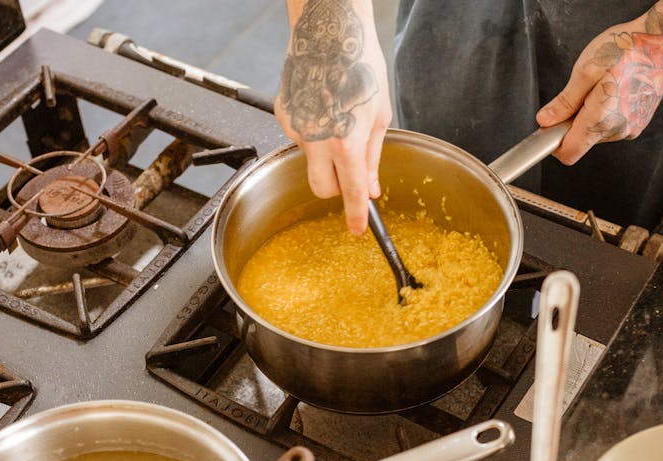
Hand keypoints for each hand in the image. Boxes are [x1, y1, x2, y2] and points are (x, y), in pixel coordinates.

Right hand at [276, 0, 391, 235]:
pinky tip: (321, 105)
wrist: (328, 29)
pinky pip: (299, 137)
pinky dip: (311, 131)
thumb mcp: (380, 114)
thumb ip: (373, 157)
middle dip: (334, 188)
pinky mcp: (282, 115)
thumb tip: (372, 187)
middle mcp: (316, 140)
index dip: (356, 216)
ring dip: (324, 152)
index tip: (358, 229)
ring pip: (310, 160)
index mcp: (346, 141)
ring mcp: (295, 128)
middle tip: (349, 172)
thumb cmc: (358, 62)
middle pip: (321, 188)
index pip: (351, 193)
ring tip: (336, 116)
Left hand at [537, 0, 662, 163]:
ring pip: (596, 134)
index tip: (551, 126)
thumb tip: (546, 121)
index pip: (568, 154)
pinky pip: (612, 126)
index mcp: (600, 119)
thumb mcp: (587, 70)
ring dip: (591, 116)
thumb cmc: (627, 50)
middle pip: (581, 142)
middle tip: (583, 93)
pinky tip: (616, 90)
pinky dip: (607, 113)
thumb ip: (565, 101)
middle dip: (574, 123)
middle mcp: (617, 130)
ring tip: (604, 87)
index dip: (554, 143)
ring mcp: (630, 128)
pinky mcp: (638, 124)